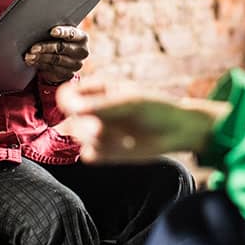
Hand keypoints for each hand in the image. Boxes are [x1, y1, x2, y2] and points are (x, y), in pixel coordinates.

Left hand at [26, 26, 88, 84]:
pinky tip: (32, 62)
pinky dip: (40, 65)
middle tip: (33, 48)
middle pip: (62, 48)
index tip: (52, 32)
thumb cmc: (61, 40)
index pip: (72, 34)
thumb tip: (38, 29)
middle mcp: (82, 51)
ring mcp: (76, 64)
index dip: (62, 32)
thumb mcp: (61, 33)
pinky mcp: (69, 74)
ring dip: (40, 57)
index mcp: (82, 38)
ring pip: (56, 60)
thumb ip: (55, 31)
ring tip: (29, 56)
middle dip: (46, 47)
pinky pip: (53, 69)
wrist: (66, 57)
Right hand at [56, 80, 228, 162]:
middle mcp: (94, 110)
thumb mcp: (131, 103)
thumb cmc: (156, 109)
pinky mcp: (104, 150)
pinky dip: (100, 153)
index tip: (77, 109)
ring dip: (98, 140)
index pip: (68, 94)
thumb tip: (74, 109)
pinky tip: (121, 148)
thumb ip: (102, 106)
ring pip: (79, 137)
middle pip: (71, 119)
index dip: (69, 102)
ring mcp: (98, 130)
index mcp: (98, 90)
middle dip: (86, 126)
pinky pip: (89, 154)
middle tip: (102, 130)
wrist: (176, 132)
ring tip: (124, 139)